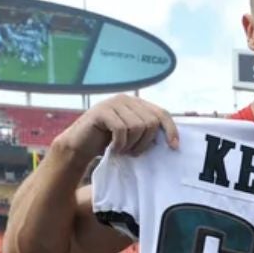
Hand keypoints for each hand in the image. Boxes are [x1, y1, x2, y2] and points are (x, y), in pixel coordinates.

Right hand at [57, 94, 177, 159]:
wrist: (79, 146)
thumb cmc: (109, 143)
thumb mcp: (133, 136)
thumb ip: (148, 131)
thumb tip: (174, 141)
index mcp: (137, 104)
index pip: (162, 113)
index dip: (171, 130)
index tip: (174, 147)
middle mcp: (127, 99)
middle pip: (151, 122)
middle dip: (145, 143)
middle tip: (133, 152)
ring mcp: (113, 103)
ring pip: (137, 126)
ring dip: (131, 144)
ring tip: (122, 150)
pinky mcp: (102, 111)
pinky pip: (122, 130)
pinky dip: (120, 143)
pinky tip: (113, 148)